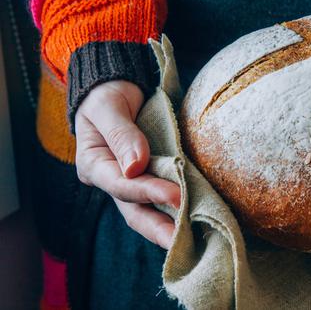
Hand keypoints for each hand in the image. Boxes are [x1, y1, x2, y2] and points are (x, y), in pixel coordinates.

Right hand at [74, 80, 180, 248]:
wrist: (116, 88)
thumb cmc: (107, 95)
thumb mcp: (108, 106)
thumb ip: (121, 134)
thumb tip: (136, 166)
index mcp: (94, 165)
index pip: (120, 185)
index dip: (147, 192)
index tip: (175, 195)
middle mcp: (113, 180)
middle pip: (134, 211)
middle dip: (158, 228)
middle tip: (182, 241)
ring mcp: (132, 182)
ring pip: (150, 210)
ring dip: (170, 225)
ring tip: (193, 239)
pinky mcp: (150, 177)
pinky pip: (164, 196)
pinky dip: (179, 208)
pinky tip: (197, 218)